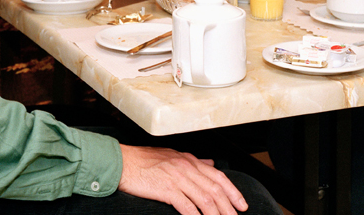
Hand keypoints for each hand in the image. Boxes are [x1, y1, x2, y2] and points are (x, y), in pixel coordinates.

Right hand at [118, 144, 247, 214]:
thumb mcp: (172, 156)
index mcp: (189, 160)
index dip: (233, 191)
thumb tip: (209, 163)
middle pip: (215, 189)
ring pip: (205, 198)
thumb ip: (192, 161)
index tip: (241, 204)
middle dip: (229, 206)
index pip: (218, 176)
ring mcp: (177, 177)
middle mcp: (186, 167)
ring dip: (216, 214)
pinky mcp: (166, 189)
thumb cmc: (143, 160)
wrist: (121, 161)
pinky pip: (187, 206)